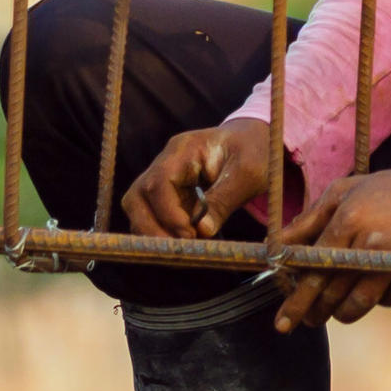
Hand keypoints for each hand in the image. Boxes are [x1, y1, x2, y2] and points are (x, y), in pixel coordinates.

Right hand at [122, 119, 284, 243]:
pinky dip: (163, 233)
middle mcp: (166, 163)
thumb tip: (202, 231)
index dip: (168, 213)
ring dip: (155, 234)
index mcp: (183, 149)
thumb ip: (224, 200)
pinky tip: (185, 244)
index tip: (190, 234)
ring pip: (139, 210)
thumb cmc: (254, 151)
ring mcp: (164, 179)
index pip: (158, 182)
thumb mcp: (248, 173)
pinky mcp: (169, 196)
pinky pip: (153, 218)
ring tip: (184, 249)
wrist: (254, 141)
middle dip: (151, 228)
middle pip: (136, 197)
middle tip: (178, 249)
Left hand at [266, 160, 390, 331]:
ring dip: (343, 314)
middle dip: (315, 312)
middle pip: (332, 292)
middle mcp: (370, 242)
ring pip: (360, 303)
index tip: (283, 322)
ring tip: (336, 313)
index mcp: (348, 220)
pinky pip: (390, 300)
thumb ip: (310, 219)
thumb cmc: (390, 188)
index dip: (296, 300)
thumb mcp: (345, 192)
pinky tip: (374, 293)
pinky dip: (379, 301)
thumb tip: (278, 244)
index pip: (313, 269)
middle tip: (307, 320)